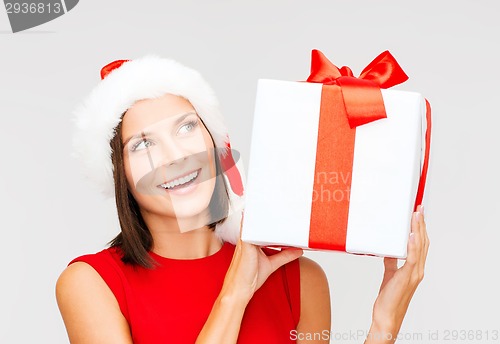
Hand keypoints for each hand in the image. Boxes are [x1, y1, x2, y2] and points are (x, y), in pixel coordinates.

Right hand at [220, 212, 303, 303]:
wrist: (238, 290)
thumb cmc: (248, 278)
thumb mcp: (271, 264)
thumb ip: (284, 256)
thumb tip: (298, 250)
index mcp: (251, 240)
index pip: (260, 224)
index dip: (268, 217)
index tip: (280, 211)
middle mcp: (247, 238)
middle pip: (257, 219)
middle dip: (268, 212)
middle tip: (281, 204)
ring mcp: (245, 239)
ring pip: (254, 220)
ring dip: (263, 214)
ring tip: (277, 206)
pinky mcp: (246, 243)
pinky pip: (251, 228)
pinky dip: (258, 221)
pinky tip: (266, 216)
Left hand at [370, 205, 429, 335]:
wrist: (387, 316)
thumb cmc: (389, 298)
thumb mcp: (390, 275)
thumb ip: (391, 262)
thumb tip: (388, 250)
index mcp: (414, 268)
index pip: (420, 244)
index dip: (420, 228)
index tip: (418, 214)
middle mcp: (417, 269)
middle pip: (422, 242)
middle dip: (421, 224)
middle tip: (419, 208)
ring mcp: (414, 273)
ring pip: (419, 247)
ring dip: (418, 230)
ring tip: (416, 215)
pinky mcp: (407, 277)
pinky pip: (411, 259)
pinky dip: (412, 246)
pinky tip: (411, 235)